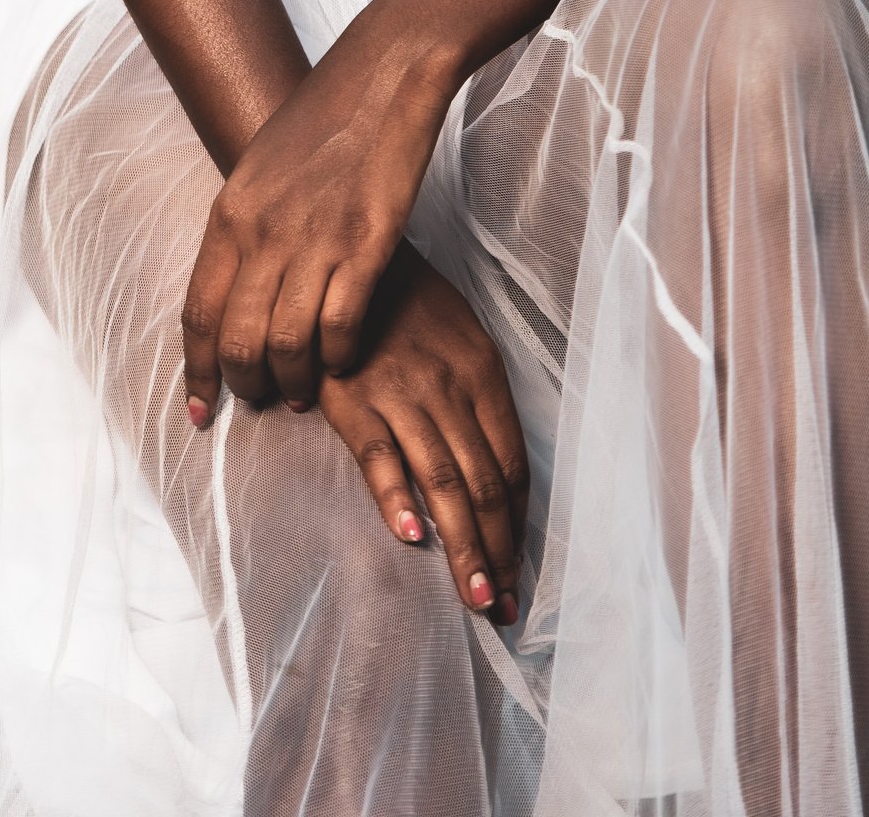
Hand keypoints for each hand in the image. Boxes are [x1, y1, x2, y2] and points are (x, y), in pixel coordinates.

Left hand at [181, 19, 457, 415]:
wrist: (384, 70)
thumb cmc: (325, 114)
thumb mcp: (262, 166)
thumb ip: (245, 225)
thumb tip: (234, 281)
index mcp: (231, 212)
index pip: (199, 314)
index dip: (198, 371)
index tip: (199, 410)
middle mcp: (264, 231)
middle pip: (237, 341)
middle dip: (244, 387)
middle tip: (262, 401)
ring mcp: (315, 238)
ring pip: (285, 344)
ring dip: (294, 383)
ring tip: (305, 393)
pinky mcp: (367, 242)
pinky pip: (341, 326)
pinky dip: (339, 358)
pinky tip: (343, 361)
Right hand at [317, 244, 528, 622]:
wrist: (350, 260)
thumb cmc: (410, 304)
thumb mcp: (462, 338)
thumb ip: (479, 400)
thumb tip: (497, 470)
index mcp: (483, 375)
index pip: (511, 465)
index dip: (517, 526)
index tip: (518, 573)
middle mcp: (450, 389)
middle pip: (483, 484)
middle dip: (497, 552)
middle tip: (502, 608)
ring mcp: (402, 396)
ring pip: (443, 482)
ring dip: (462, 546)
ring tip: (474, 597)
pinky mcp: (354, 401)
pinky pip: (381, 456)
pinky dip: (397, 498)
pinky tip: (412, 537)